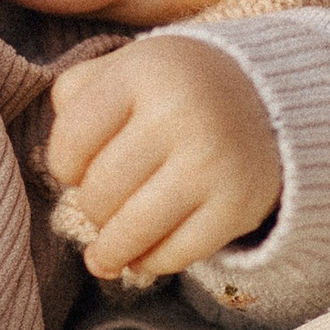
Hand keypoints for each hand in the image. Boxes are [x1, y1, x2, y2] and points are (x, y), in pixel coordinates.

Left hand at [42, 34, 282, 283]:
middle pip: (99, 193)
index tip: (77, 170)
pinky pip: (174, 254)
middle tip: (104, 204)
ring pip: (131, 231)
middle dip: (92, 207)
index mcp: (143, 72)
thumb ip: (77, 94)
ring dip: (110, 251)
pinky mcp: (237, 205)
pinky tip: (144, 256)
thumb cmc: (175, 90)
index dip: (64, 166)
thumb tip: (61, 169)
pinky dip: (151, 262)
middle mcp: (178, 114)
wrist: (269, 101)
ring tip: (104, 255)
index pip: (71, 142)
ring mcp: (211, 163)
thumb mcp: (126, 67)